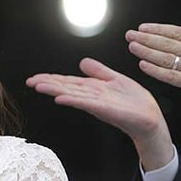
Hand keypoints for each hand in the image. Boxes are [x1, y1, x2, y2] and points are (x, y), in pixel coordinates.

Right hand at [26, 57, 174, 169]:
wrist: (150, 118)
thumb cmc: (135, 103)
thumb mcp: (115, 80)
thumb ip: (99, 71)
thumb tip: (82, 62)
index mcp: (93, 89)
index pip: (69, 82)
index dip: (52, 78)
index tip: (36, 77)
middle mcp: (92, 97)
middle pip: (66, 88)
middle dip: (48, 84)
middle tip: (30, 81)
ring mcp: (98, 104)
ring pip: (72, 95)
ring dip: (55, 90)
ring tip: (39, 86)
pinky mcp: (106, 110)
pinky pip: (87, 103)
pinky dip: (73, 100)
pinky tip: (60, 98)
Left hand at [126, 4, 180, 139]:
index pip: (178, 32)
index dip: (159, 29)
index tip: (144, 27)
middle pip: (167, 43)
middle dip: (147, 38)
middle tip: (130, 34)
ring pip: (166, 58)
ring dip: (147, 51)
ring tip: (133, 46)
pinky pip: (170, 76)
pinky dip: (155, 70)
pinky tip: (143, 65)